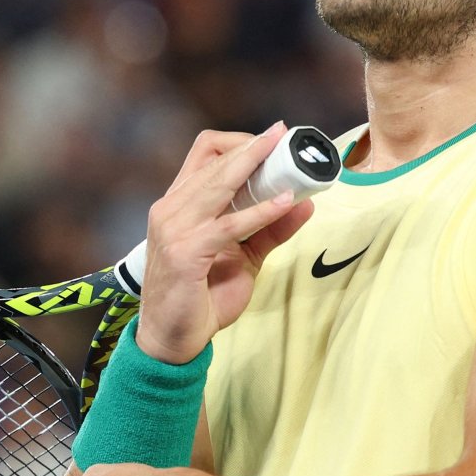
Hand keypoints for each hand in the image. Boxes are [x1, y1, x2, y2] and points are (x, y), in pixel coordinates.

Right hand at [135, 123, 315, 362]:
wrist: (171, 341)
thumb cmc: (201, 298)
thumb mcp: (243, 257)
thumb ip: (269, 229)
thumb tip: (304, 202)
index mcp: (179, 204)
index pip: (204, 153)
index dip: (238, 141)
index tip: (272, 140)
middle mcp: (171, 209)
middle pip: (213, 160)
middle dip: (253, 146)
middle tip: (283, 135)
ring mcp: (174, 229)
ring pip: (218, 184)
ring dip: (256, 167)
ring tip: (288, 159)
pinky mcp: (185, 252)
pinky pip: (229, 225)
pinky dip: (260, 212)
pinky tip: (284, 203)